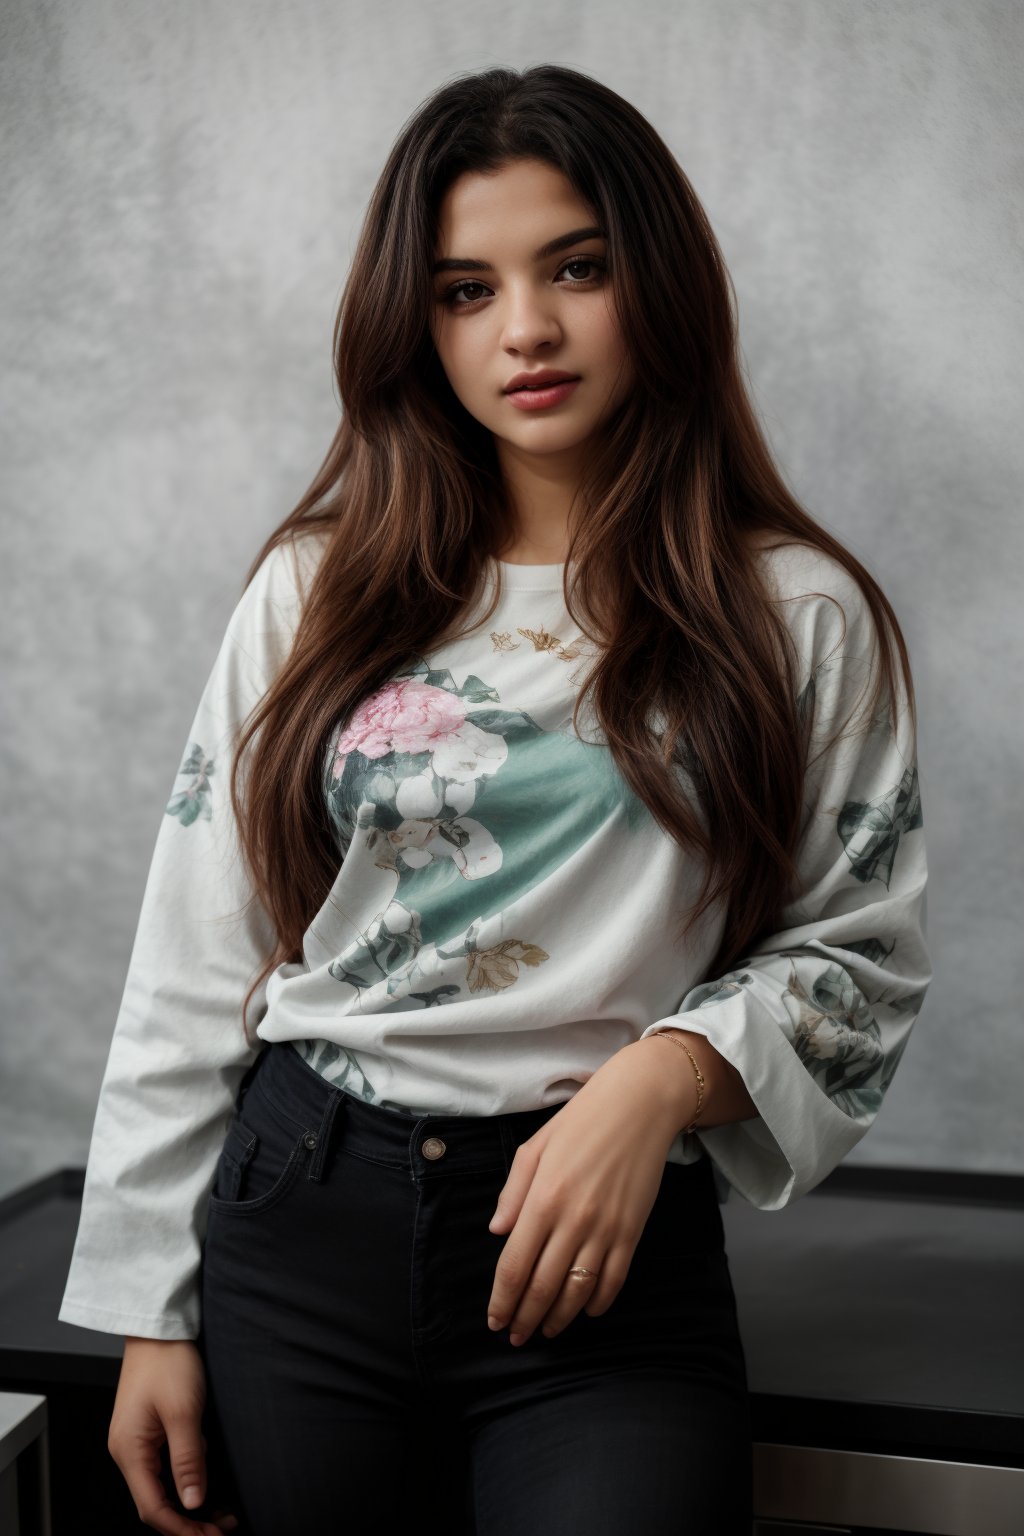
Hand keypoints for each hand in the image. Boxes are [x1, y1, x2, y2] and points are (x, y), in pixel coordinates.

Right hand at [108, 1337, 238, 1534]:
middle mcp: (128, 1451)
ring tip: (222, 1515)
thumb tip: (192, 1502)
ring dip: (189, 1505)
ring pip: (161, 1488)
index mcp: (129, 1450)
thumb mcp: (184, 1410)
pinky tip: (207, 1486)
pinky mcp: (149, 1432)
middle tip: (222, 1530)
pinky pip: (164, 1469)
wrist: (159, 1327)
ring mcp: (137, 1442)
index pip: (152, 1508)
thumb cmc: (168, 1360)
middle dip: (188, 1523)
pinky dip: (186, 1483)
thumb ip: (188, 1459)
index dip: (181, 1529)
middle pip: (155, 1503)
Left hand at [485, 1040, 691, 1344]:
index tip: (496, 1321)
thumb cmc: (581, 1121)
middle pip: (543, 1287)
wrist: (639, 1105)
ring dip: (559, 1318)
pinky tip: (587, 1311)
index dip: (503, 1301)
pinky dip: (599, 1302)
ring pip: (578, 1292)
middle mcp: (572, 1221)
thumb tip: (497, 1232)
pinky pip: (614, 1280)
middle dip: (526, 1318)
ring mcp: (606, 1230)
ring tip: (547, 1330)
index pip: (514, 1267)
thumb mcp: (534, 1147)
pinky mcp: (632, 1232)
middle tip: (517, 1337)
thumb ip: (513, 1192)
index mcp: (542, 1199)